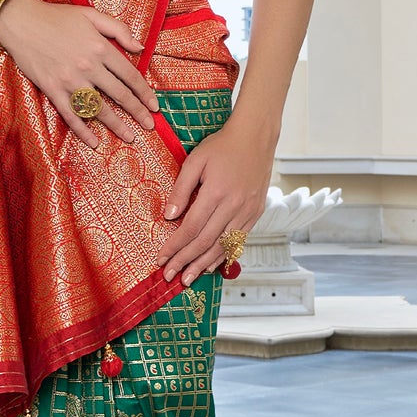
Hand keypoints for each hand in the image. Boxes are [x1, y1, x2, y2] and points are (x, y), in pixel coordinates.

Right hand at [0, 0, 156, 147]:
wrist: (21, 22)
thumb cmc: (57, 17)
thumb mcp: (91, 14)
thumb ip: (118, 29)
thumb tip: (140, 47)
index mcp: (100, 48)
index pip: (130, 74)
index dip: (144, 92)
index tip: (154, 105)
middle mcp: (88, 66)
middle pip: (119, 95)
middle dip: (137, 112)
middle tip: (149, 125)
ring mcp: (70, 80)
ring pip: (99, 109)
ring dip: (116, 125)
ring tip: (130, 137)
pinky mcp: (53, 90)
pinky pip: (71, 115)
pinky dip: (83, 130)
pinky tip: (94, 142)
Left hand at [160, 115, 274, 284]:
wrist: (255, 138)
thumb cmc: (222, 146)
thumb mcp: (195, 160)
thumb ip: (181, 188)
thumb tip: (169, 216)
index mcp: (216, 192)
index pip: (190, 227)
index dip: (175, 246)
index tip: (161, 258)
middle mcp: (233, 206)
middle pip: (205, 242)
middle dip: (185, 261)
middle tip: (170, 276)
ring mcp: (247, 211)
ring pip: (223, 246)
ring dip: (204, 265)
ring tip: (188, 278)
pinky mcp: (255, 213)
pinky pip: (238, 240)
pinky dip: (223, 255)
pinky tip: (211, 265)